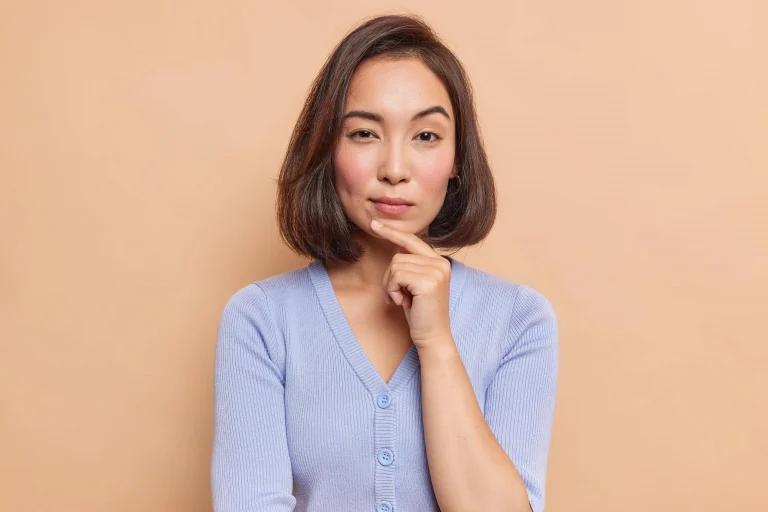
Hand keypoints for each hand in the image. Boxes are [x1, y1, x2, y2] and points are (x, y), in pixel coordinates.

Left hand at [370, 219, 452, 349]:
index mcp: (440, 262)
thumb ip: (411, 266)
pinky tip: (402, 302)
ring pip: (395, 266)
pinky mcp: (428, 282)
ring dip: (391, 286)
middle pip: (398, 256)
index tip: (375, 224)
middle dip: (390, 278)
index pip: (412, 240)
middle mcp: (441, 263)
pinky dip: (392, 290)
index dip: (392, 232)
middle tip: (398, 296)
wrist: (432, 336)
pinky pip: (396, 276)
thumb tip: (395, 249)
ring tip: (402, 300)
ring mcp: (436, 271)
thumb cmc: (421, 314)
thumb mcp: (415, 285)